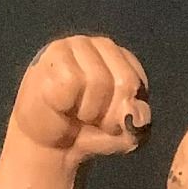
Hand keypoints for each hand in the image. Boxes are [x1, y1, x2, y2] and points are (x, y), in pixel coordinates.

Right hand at [12, 35, 150, 158]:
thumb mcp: (122, 135)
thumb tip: (134, 114)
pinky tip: (58, 103)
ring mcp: (78, 45)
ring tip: (76, 112)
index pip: (137, 84)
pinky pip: (71, 82)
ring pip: (98, 80)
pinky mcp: (54, 53)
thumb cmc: (87, 132)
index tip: (110, 121)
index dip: (124, 113)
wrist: (49, 143)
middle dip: (109, 113)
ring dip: (87, 110)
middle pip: (124, 82)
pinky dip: (65, 102)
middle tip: (91, 119)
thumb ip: (137, 124)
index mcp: (126, 61)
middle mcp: (104, 46)